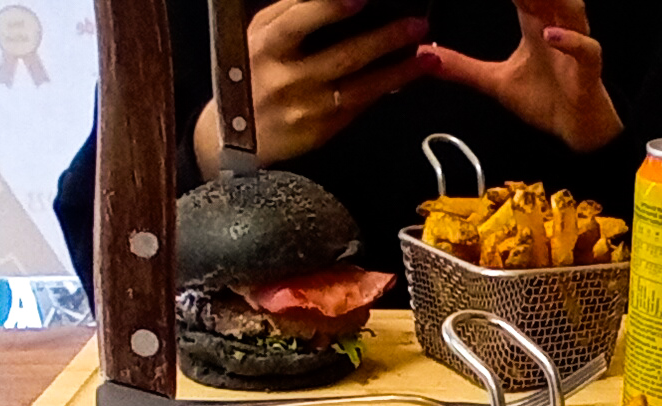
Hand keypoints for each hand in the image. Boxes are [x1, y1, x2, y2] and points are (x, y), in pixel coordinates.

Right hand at [196, 0, 434, 176]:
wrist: (233, 136)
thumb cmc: (251, 73)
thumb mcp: (258, 35)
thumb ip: (291, 12)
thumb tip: (334, 0)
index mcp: (266, 46)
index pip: (297, 22)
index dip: (330, 8)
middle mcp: (285, 79)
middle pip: (341, 56)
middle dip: (384, 39)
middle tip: (417, 24)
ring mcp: (305, 108)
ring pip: (359, 87)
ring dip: (399, 70)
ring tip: (428, 55)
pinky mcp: (320, 131)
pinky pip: (359, 106)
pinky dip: (386, 89)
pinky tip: (408, 77)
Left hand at [421, 0, 623, 153]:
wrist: (576, 130)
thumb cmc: (544, 99)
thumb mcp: (495, 82)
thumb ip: (463, 67)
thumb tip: (427, 55)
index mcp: (535, 25)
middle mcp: (557, 29)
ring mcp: (574, 49)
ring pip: (572, 12)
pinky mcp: (588, 72)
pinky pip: (587, 51)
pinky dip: (572, 41)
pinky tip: (551, 35)